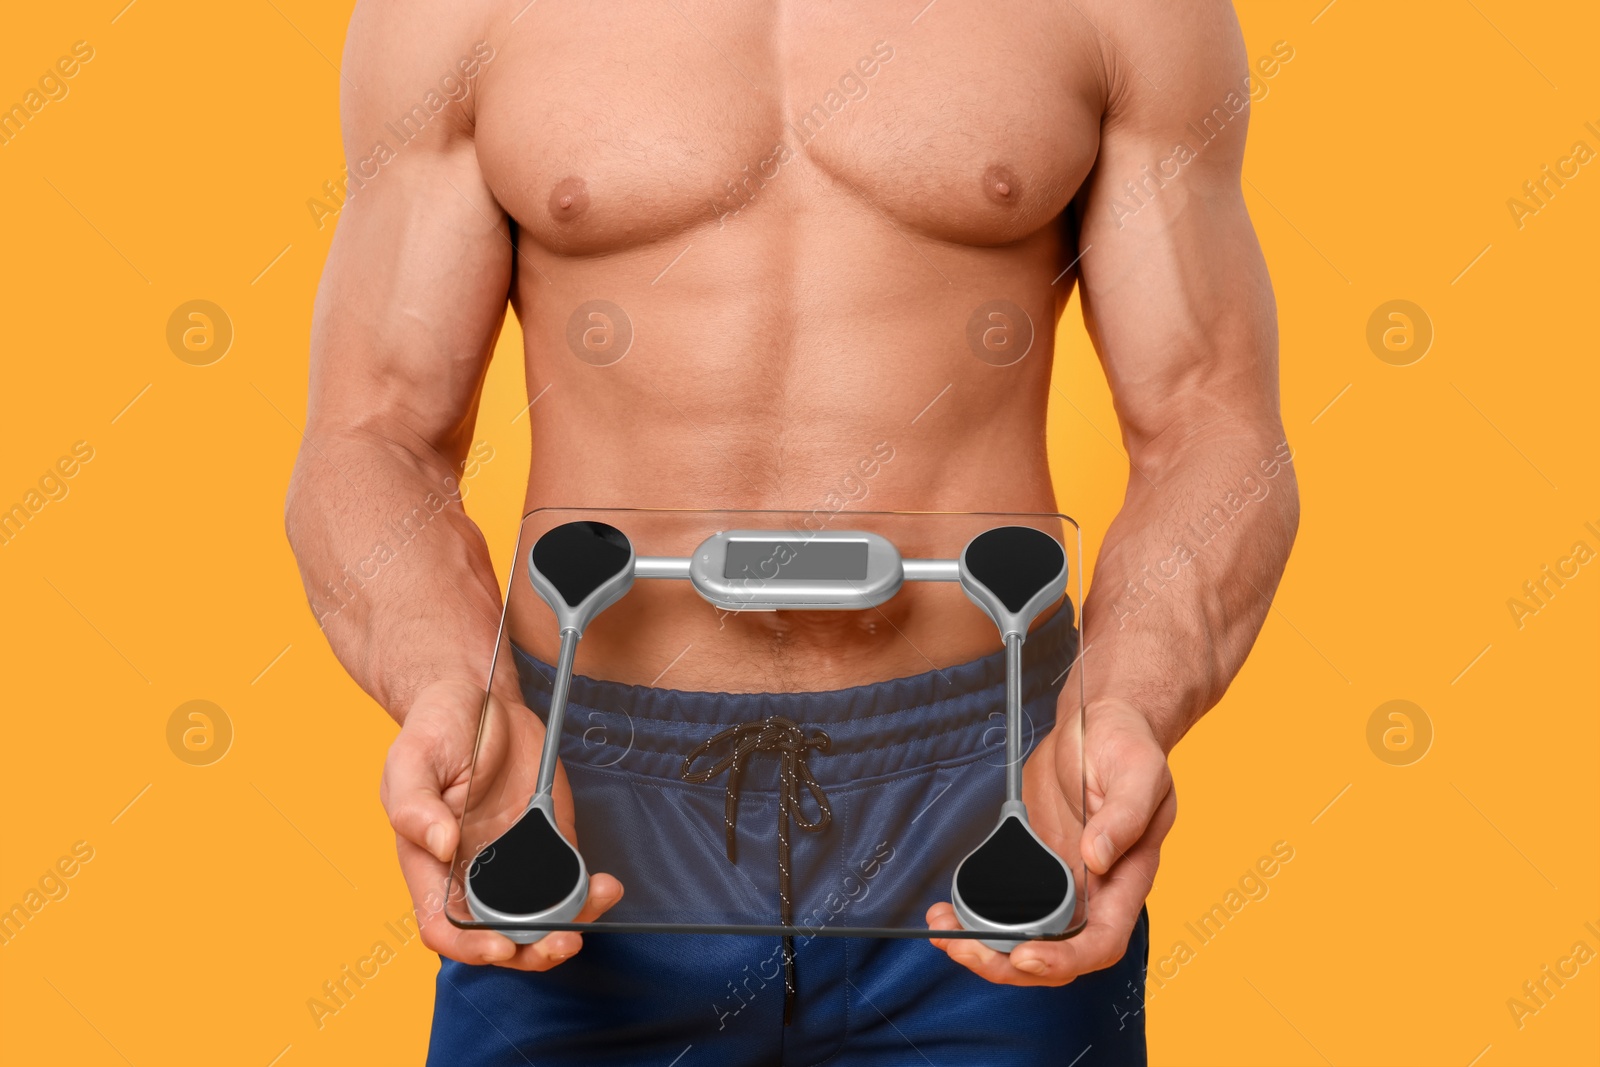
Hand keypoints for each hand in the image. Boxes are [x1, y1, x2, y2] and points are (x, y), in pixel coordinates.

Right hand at [379, 678, 624, 968]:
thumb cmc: (436, 727)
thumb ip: (414, 805)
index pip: (442, 925)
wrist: (481, 697)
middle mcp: (472, 872)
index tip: (499, 946)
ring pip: (539, 917)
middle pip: (497, 935)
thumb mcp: (412, 757)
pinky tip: (607, 885)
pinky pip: (569, 881)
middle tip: (561, 942)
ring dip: (568, 925)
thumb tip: (440, 847)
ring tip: (596, 905)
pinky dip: (590, 893)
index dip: (469, 946)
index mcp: (430, 864)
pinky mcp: (549, 840)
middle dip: (528, 951)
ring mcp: (514, 860)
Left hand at [927, 697, 1174, 984]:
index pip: (1102, 942)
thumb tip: (1096, 857)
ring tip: (942, 931)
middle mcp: (1093, 891)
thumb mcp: (1139, 772)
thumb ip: (1124, 816)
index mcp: (1126, 879)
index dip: (1066, 959)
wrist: (1100, 721)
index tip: (1026, 955)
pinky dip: (973, 916)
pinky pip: (1002, 905)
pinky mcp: (1031, 863)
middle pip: (1054, 952)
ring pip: (1023, 936)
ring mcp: (1060, 881)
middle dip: (1007, 963)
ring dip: (982, 946)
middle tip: (962, 948)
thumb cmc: (1129, 746)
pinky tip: (944, 911)